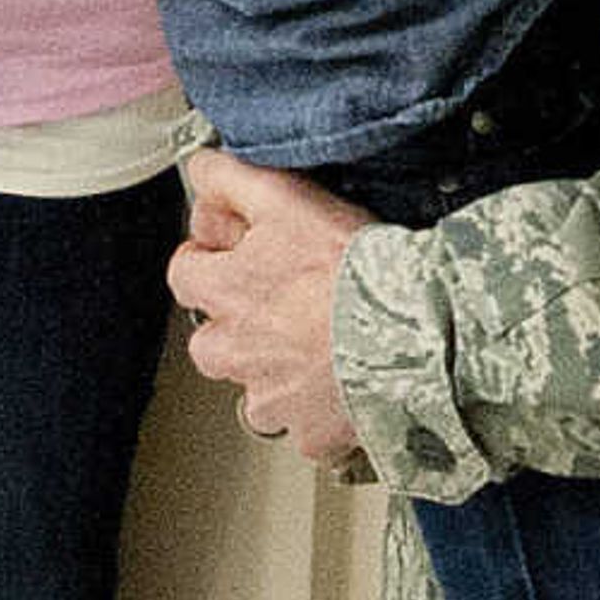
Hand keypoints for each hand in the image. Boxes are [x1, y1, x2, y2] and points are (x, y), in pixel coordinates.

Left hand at [171, 150, 371, 467]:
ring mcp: (271, 397)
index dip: (212, 258)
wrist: (414, 331)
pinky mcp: (310, 432)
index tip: (240, 252)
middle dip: (240, 325)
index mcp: (226, 293)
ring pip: (256, 388)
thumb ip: (235, 181)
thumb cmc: (355, 268)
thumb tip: (200, 167)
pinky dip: (322, 409)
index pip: (185, 272)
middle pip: (213, 340)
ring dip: (279, 371)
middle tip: (290, 304)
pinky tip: (351, 383)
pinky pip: (305, 425)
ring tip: (326, 346)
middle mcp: (236, 350)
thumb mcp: (288, 200)